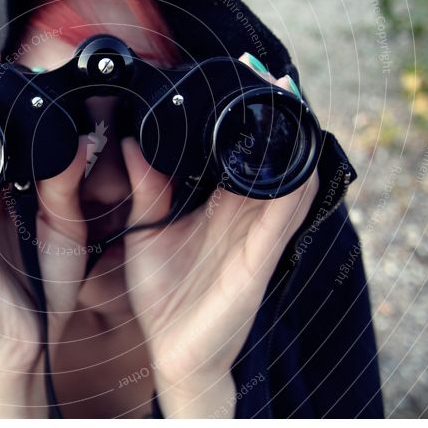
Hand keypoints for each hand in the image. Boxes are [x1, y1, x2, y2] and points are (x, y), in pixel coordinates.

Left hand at [119, 55, 319, 417]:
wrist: (173, 353)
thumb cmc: (162, 297)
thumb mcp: (147, 233)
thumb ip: (146, 189)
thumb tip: (130, 142)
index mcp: (218, 207)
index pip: (239, 153)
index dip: (245, 118)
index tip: (241, 78)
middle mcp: (244, 216)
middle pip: (272, 157)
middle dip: (276, 117)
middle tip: (269, 74)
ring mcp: (258, 236)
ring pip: (290, 178)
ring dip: (292, 140)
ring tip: (287, 98)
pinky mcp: (262, 259)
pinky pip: (286, 215)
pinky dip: (295, 183)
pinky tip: (296, 156)